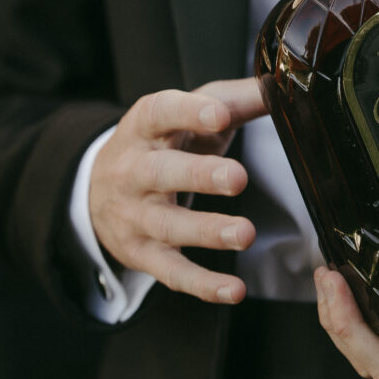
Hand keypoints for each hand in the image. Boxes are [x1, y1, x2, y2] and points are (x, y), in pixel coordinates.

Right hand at [90, 77, 265, 304]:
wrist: (98, 188)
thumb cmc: (161, 143)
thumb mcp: (188, 113)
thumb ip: (233, 100)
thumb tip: (279, 88)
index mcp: (145, 126)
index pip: (162, 112)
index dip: (190, 113)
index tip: (221, 115)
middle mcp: (133, 169)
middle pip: (161, 171)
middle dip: (199, 175)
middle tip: (238, 178)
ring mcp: (134, 215)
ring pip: (167, 225)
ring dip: (206, 231)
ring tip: (245, 234)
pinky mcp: (141, 253)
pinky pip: (171, 273)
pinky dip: (202, 284)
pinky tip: (234, 290)